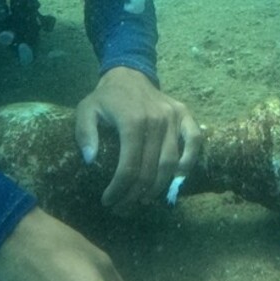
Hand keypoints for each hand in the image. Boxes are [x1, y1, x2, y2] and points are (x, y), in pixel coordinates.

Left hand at [75, 66, 202, 208]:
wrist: (129, 74)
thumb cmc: (106, 98)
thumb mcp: (86, 111)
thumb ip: (85, 134)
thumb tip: (90, 160)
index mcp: (132, 119)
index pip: (129, 166)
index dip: (119, 189)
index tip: (108, 201)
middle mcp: (157, 119)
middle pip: (151, 169)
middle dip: (135, 194)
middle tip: (123, 206)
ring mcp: (173, 116)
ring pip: (171, 162)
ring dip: (159, 187)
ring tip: (143, 199)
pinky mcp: (185, 114)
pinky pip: (194, 141)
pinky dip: (189, 162)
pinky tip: (176, 178)